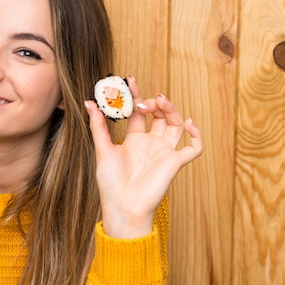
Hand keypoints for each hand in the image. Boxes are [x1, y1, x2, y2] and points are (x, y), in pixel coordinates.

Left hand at [85, 76, 201, 238]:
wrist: (122, 206)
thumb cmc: (110, 182)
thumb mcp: (102, 149)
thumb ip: (98, 126)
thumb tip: (88, 102)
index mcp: (134, 140)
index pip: (137, 112)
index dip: (135, 95)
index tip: (130, 79)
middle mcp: (151, 144)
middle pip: (160, 116)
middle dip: (154, 103)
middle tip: (143, 100)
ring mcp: (164, 152)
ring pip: (176, 125)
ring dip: (171, 110)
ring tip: (160, 101)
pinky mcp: (175, 163)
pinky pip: (194, 148)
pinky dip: (196, 135)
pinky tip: (188, 123)